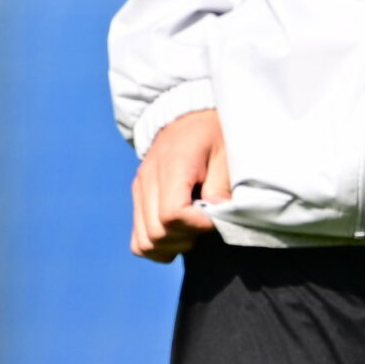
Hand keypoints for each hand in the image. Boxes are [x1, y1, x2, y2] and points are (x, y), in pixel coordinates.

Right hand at [131, 108, 231, 262]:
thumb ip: (221, 186)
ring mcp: (139, 190)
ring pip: (144, 242)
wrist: (189, 117)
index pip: (172, 214)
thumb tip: (214, 217)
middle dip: (187, 237)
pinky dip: (157, 246)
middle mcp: (148, 179)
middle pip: (157, 233)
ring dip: (172, 246)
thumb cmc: (213, 133)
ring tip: (192, 231)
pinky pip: (138, 239)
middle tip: (206, 225)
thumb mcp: (226, 152)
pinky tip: (178, 235)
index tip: (215, 217)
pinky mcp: (138, 198)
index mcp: (172, 165)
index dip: (198, 225)